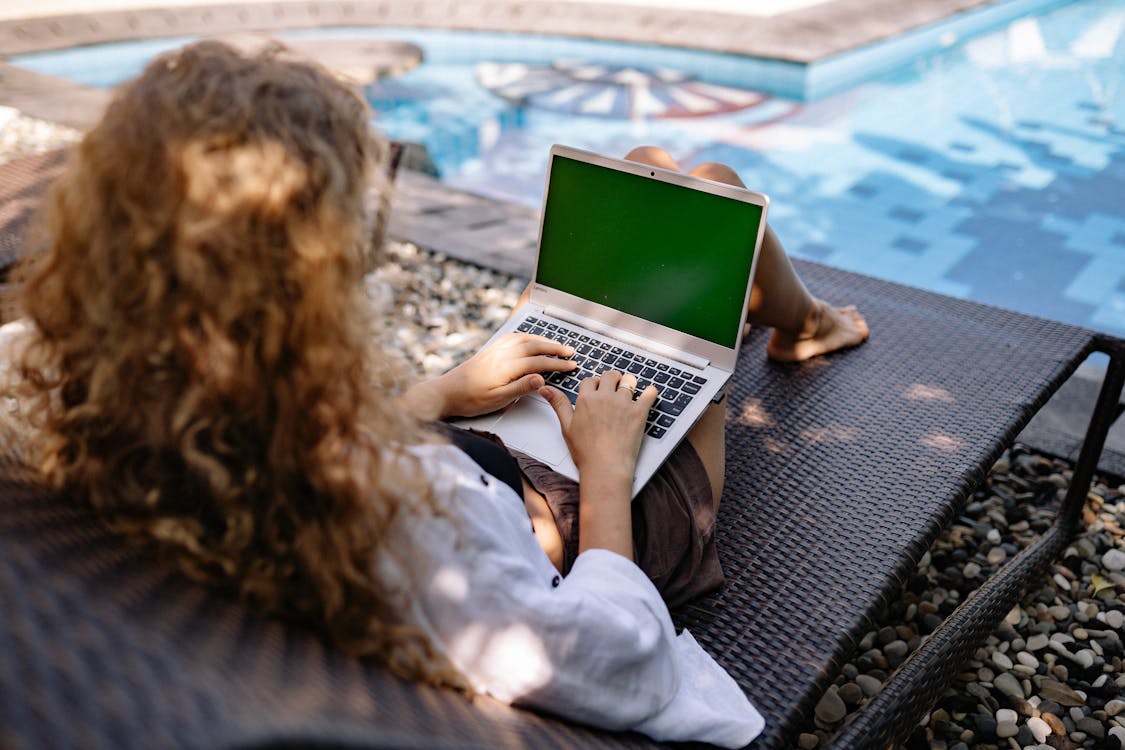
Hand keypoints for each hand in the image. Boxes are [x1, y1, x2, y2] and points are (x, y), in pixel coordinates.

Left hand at [402, 333, 576, 419]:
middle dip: (555, 348)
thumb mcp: (498, 400)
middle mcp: (502, 354)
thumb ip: (521, 388)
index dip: (557, 363)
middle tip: (570, 352)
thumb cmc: (471, 399)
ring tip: (556, 345)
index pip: (539, 362)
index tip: (571, 365)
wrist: (446, 392)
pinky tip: (531, 339)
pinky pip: (513, 337)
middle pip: (534, 346)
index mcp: (506, 367)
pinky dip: (527, 336)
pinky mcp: (490, 349)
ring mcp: (495, 349)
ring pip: (525, 339)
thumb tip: (541, 379)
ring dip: (543, 340)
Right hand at [540, 371, 658, 559]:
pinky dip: (650, 392)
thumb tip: (544, 388)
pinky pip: (650, 393)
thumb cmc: (586, 452)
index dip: (594, 384)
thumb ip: (558, 404)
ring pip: (629, 381)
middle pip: (610, 375)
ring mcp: (624, 403)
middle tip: (613, 389)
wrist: (606, 468)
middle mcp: (605, 397)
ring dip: (629, 384)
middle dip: (612, 380)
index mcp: (586, 399)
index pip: (590, 380)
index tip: (597, 391)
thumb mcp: (566, 427)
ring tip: (629, 393)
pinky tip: (648, 395)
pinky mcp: (640, 412)